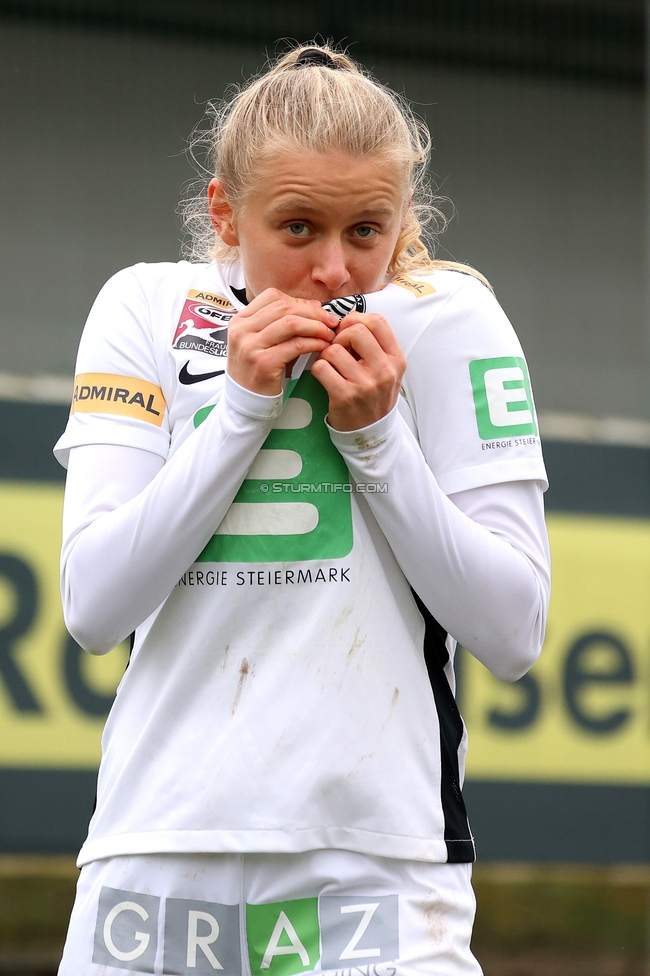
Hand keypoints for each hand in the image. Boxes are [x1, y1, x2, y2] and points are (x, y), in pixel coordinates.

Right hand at [227, 289, 338, 395]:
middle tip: (331, 322)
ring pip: (291, 323)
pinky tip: (322, 347)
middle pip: (283, 307)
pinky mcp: (263, 363)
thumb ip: (284, 322)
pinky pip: (295, 345)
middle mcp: (241, 330)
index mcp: (240, 320)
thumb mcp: (264, 341)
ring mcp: (250, 346)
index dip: (298, 301)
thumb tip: (314, 306)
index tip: (317, 311)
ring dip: (316, 326)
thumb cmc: (259, 370)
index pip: (272, 296)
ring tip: (329, 334)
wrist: (246, 402)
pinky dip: (313, 343)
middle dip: (313, 313)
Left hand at [311, 313, 406, 430]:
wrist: (370, 431)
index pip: (377, 321)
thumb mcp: (387, 368)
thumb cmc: (374, 394)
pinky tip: (325, 377)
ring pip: (334, 349)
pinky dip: (318, 369)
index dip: (356, 319)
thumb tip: (347, 318)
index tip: (347, 330)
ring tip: (331, 365)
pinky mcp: (345, 396)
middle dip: (340, 336)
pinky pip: (321, 367)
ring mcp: (365, 384)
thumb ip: (374, 344)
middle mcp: (384, 370)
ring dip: (326, 354)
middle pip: (356, 330)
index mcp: (396, 359)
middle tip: (337, 349)